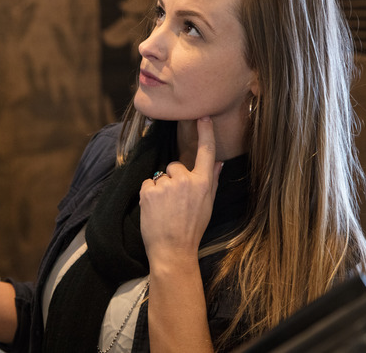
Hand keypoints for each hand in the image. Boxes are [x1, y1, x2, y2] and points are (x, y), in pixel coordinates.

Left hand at [139, 117, 222, 265]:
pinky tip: (154, 209)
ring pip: (160, 176)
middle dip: (173, 179)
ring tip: (165, 209)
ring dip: (160, 189)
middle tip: (175, 202)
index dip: (205, 133)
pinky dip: (148, 195)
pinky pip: (147, 184)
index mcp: (203, 183)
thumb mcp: (208, 205)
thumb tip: (218, 162)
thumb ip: (211, 180)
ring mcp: (166, 185)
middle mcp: (186, 180)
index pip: (206, 152)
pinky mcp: (149, 191)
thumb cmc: (192, 228)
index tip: (202, 116)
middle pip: (174, 166)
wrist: (173, 249)